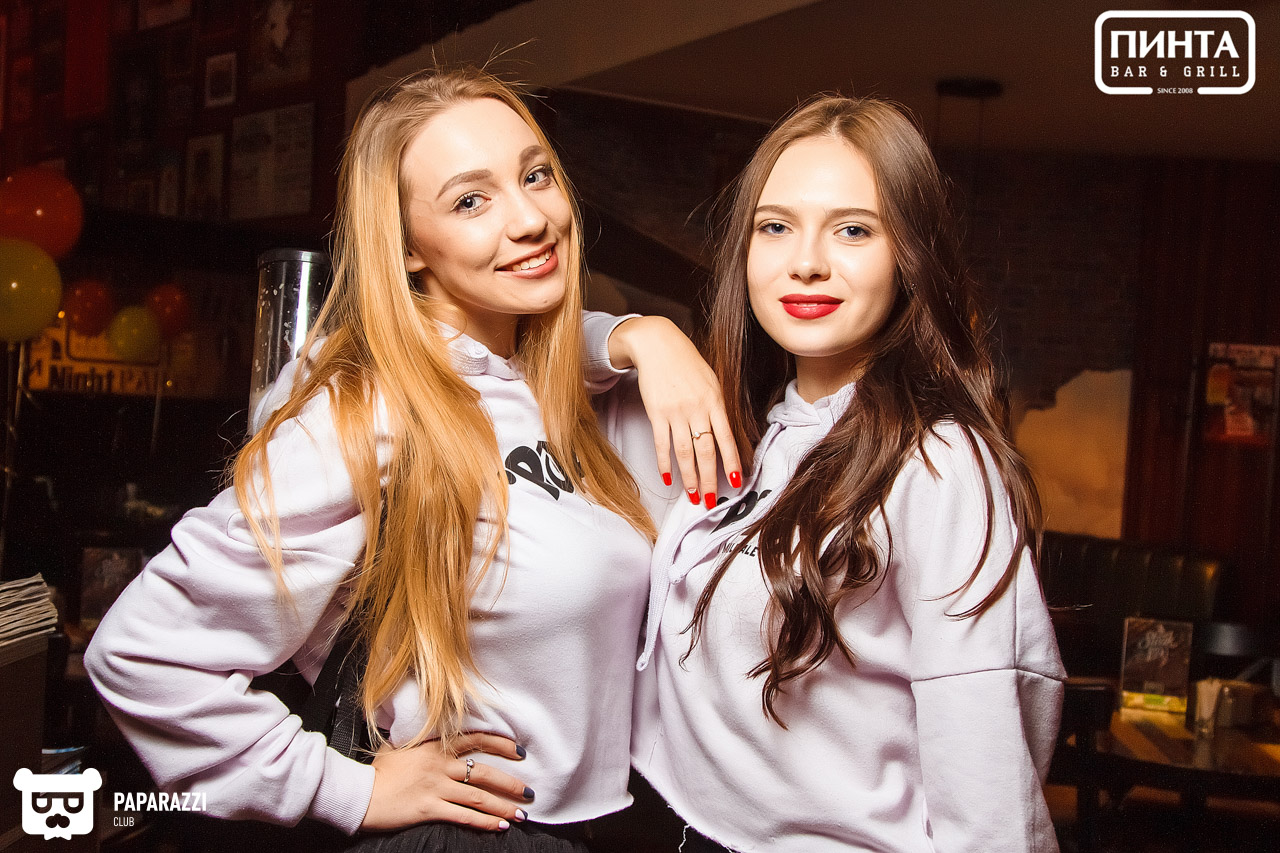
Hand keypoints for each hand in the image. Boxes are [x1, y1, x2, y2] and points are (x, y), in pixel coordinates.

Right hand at [358, 732, 531, 831]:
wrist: (359, 792)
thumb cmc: (378, 772)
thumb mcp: (400, 748)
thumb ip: (420, 743)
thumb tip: (427, 735)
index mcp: (435, 746)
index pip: (476, 740)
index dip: (501, 746)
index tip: (520, 752)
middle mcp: (440, 765)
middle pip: (484, 772)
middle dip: (511, 784)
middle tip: (528, 792)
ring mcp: (436, 787)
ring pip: (479, 797)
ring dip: (503, 806)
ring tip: (520, 814)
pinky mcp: (429, 809)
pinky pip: (464, 816)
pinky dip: (484, 822)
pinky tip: (499, 827)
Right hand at [608, 316, 741, 505]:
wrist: (658, 344)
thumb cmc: (687, 363)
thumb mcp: (711, 381)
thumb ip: (718, 407)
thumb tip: (727, 436)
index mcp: (715, 401)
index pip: (727, 438)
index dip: (732, 462)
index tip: (736, 482)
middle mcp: (698, 408)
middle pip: (706, 451)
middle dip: (710, 479)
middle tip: (711, 500)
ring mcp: (676, 411)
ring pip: (684, 452)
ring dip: (689, 477)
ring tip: (692, 496)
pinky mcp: (656, 412)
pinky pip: (662, 444)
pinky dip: (665, 463)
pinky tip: (668, 478)